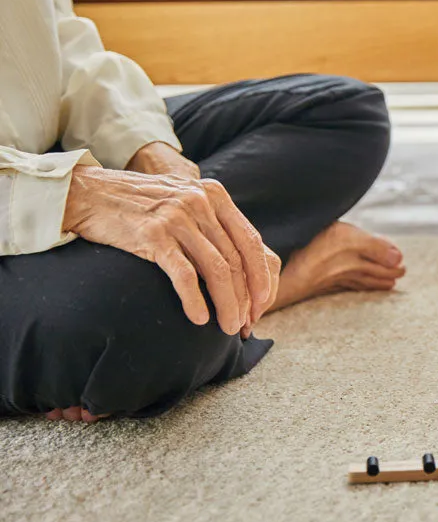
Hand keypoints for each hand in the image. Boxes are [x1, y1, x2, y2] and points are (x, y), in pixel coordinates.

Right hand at [126, 142, 280, 335]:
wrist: (89, 194)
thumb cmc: (139, 205)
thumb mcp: (184, 200)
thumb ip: (211, 221)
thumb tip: (240, 261)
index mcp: (215, 196)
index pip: (250, 241)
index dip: (261, 275)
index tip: (264, 302)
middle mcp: (201, 203)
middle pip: (236, 259)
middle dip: (246, 296)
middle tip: (245, 323)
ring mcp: (177, 218)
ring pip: (216, 269)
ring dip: (227, 303)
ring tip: (227, 327)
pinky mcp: (153, 236)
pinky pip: (184, 275)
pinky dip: (195, 300)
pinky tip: (199, 318)